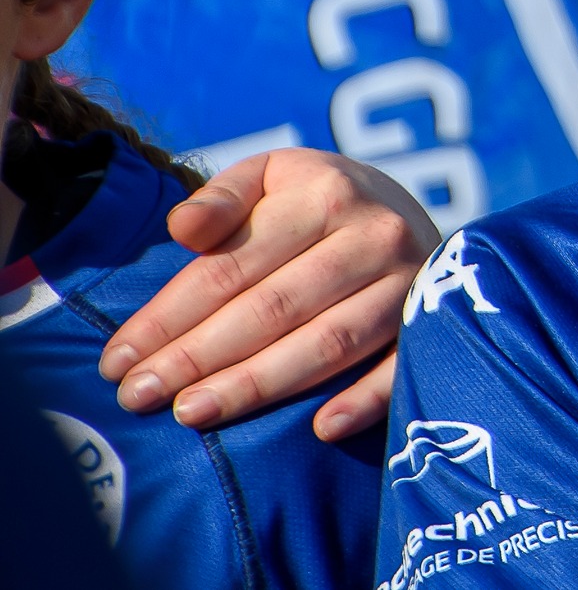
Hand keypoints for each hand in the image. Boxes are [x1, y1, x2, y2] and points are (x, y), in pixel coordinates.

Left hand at [97, 148, 436, 440]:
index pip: (232, 267)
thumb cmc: (318, 200)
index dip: (169, 316)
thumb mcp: (271, 175)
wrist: (409, 210)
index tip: (118, 359)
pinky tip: (318, 428)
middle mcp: (373, 236)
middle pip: (273, 309)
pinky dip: (364, 401)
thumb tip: (181, 230)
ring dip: (258, 385)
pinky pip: (400, 367)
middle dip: (198, 358)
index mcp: (325, 195)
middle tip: (140, 397)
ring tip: (193, 413)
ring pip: (328, 344)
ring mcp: (409, 282)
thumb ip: (222, 197)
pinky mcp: (432, 320)